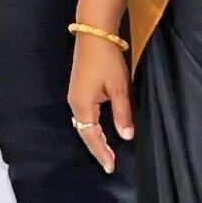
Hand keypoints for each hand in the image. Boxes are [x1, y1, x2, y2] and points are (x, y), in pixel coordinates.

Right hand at [66, 35, 133, 173]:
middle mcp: (75, 103)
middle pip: (84, 132)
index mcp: (82, 105)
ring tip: (107, 152)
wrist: (94, 34)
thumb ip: (122, 114)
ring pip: (83, 124)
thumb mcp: (120, 88)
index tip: (110, 168)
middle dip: (97, 149)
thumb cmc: (107, 60)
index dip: (101, 152)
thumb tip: (126, 136)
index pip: (91, 136)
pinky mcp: (79, 90)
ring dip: (94, 138)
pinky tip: (100, 131)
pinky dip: (92, 127)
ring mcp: (75, 96)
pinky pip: (84, 116)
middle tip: (109, 165)